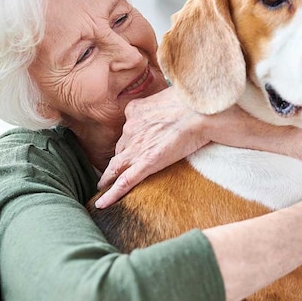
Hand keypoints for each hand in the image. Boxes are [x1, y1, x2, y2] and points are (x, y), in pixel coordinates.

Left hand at [96, 87, 210, 207]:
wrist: (200, 112)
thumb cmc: (192, 103)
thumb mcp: (170, 96)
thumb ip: (162, 104)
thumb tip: (170, 108)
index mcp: (135, 111)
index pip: (129, 130)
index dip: (127, 141)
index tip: (128, 147)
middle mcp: (131, 129)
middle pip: (120, 149)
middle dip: (117, 159)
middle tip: (113, 170)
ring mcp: (136, 148)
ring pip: (116, 167)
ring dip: (107, 178)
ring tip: (102, 188)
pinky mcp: (146, 163)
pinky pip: (124, 182)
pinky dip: (111, 194)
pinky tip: (102, 204)